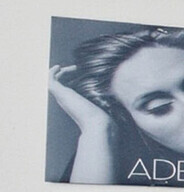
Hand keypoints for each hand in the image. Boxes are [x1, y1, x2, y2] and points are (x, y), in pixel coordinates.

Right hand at [48, 64, 122, 182]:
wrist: (99, 125)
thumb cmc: (106, 118)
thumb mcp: (107, 105)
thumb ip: (110, 99)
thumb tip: (125, 94)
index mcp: (77, 103)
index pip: (70, 89)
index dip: (73, 79)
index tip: (82, 71)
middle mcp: (67, 100)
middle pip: (61, 84)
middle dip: (67, 74)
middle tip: (76, 67)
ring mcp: (63, 97)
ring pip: (54, 81)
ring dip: (61, 72)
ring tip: (71, 67)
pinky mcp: (61, 93)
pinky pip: (50, 80)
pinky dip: (52, 72)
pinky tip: (59, 66)